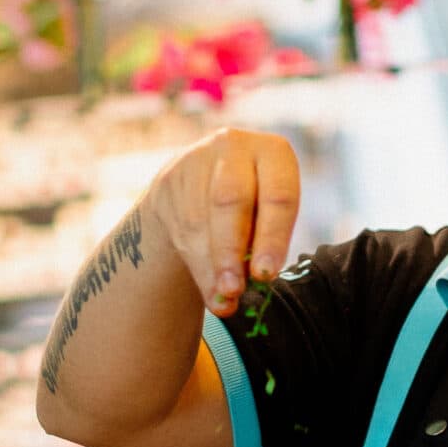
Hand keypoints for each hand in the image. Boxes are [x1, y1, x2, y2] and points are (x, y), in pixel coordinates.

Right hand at [145, 126, 302, 318]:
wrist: (205, 185)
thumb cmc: (253, 209)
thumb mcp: (270, 215)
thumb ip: (264, 242)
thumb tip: (253, 284)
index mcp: (273, 152)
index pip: (277, 196)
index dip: (272, 238)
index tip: (265, 275)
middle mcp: (234, 146)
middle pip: (231, 202)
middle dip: (231, 252)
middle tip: (234, 290)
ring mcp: (197, 158)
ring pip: (200, 220)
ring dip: (211, 266)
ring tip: (223, 300)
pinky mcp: (169, 178)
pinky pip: (180, 228)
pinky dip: (197, 266)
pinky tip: (210, 291)